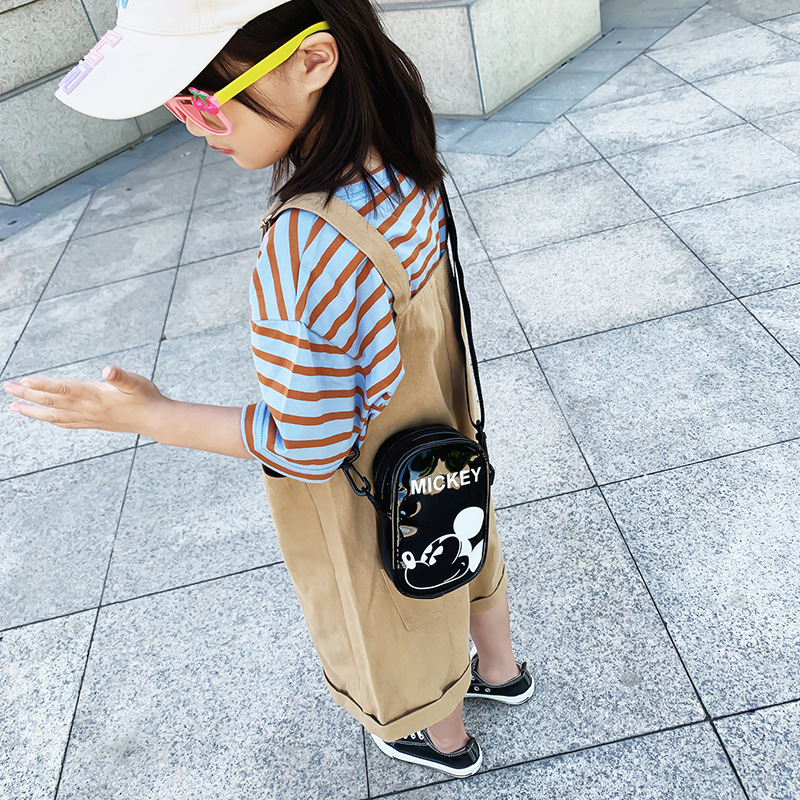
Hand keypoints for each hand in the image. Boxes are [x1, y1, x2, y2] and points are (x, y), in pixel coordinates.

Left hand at [3, 366, 166, 433]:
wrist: (156, 420)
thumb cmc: (147, 398)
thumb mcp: (136, 382)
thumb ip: (121, 376)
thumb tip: (109, 370)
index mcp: (94, 395)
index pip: (63, 389)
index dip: (42, 385)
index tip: (23, 381)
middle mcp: (87, 408)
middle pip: (52, 402)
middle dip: (28, 395)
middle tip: (8, 388)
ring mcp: (89, 418)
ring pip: (54, 415)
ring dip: (33, 411)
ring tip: (15, 407)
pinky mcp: (93, 423)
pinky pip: (66, 423)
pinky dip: (51, 420)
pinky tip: (45, 419)